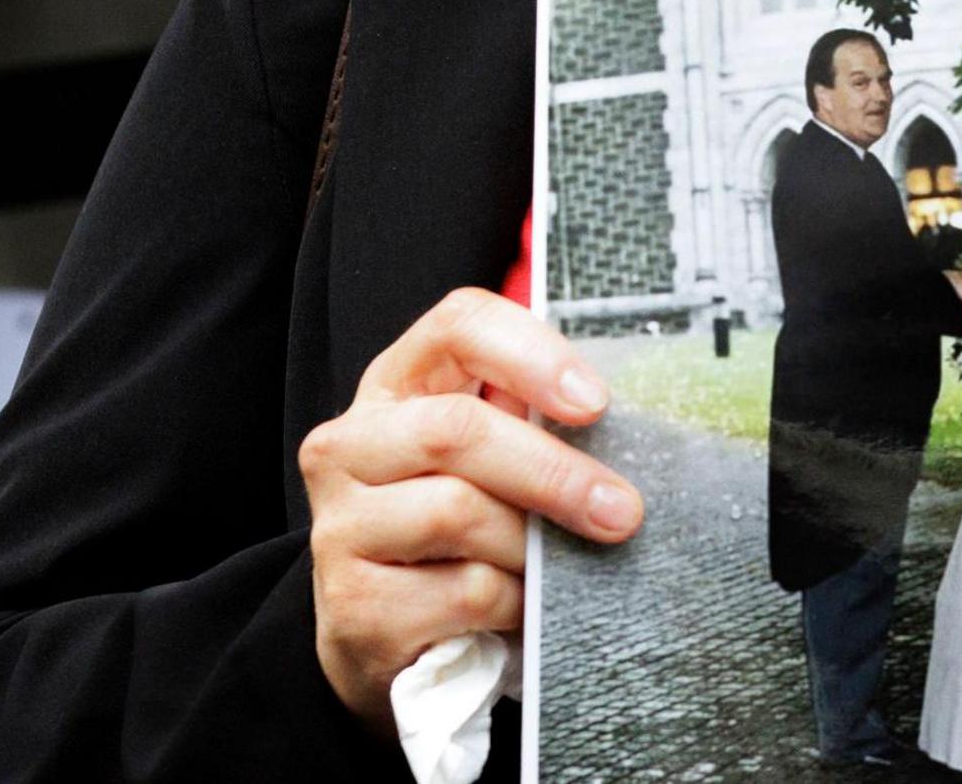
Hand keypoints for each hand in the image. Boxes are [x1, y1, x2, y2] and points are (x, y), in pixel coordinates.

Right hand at [298, 289, 644, 721]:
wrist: (384, 634)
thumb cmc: (455, 530)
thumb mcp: (488, 463)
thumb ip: (531, 423)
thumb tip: (622, 421)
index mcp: (394, 386)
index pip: (457, 327)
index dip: (531, 354)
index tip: (594, 402)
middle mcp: (347, 445)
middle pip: (456, 430)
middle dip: (553, 471)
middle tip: (622, 510)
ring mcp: (339, 526)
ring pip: (457, 513)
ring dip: (530, 548)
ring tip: (556, 568)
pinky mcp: (354, 605)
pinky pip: (462, 592)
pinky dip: (512, 602)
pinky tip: (518, 607)